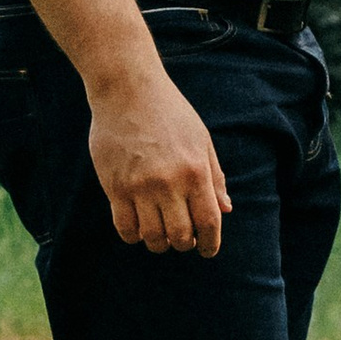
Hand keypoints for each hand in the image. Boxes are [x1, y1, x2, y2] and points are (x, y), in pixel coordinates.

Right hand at [88, 65, 230, 256]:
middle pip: (181, 236)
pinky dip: (134, 236)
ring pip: (153, 237)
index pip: (209, 221)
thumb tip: (226, 209)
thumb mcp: (201, 139)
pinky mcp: (115, 186)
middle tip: (183, 240)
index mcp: (196, 171)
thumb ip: (214, 177)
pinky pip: (125, 227)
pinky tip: (139, 228)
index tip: (208, 250)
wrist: (127, 89)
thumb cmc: (169, 111)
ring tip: (161, 234)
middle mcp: (169, 182)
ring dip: (159, 243)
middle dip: (185, 244)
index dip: (211, 243)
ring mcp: (140, 186)